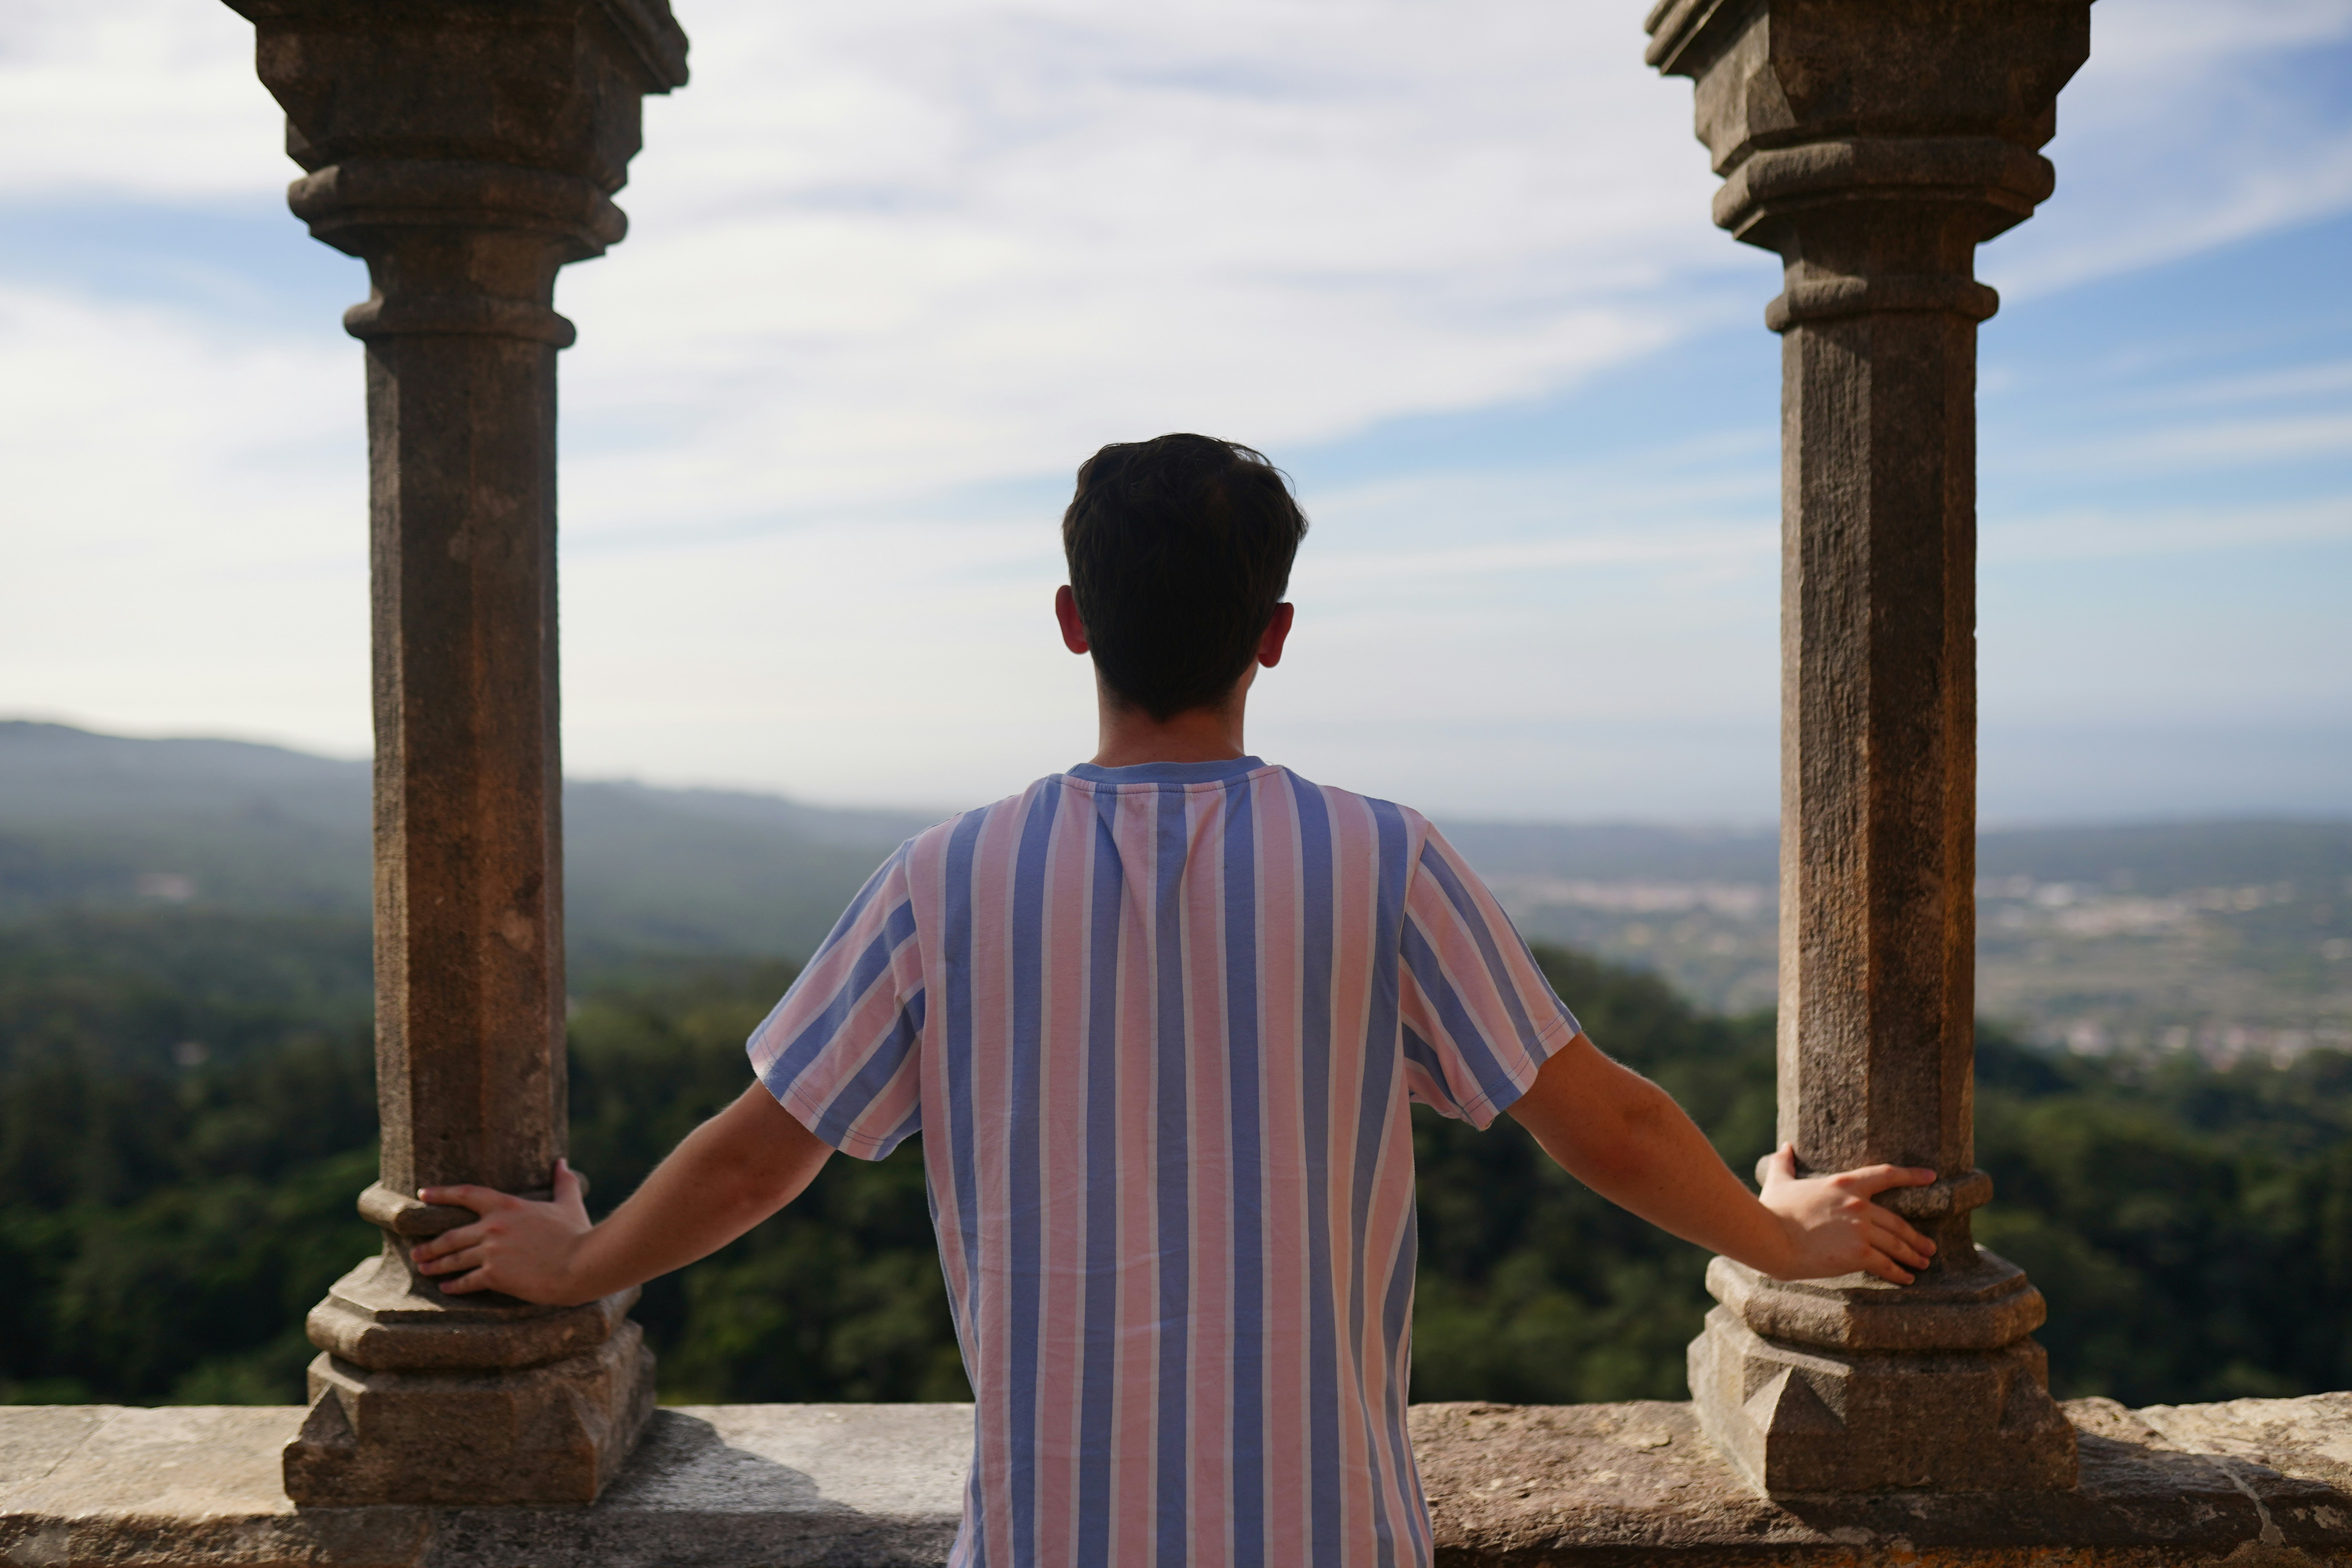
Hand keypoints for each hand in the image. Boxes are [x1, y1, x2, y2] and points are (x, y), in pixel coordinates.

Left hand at [412, 1158, 596, 1304]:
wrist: (579, 1264)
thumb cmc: (577, 1233)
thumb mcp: (569, 1203)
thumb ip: (563, 1182)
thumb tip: (562, 1162)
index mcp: (507, 1206)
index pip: (466, 1195)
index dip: (442, 1194)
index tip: (423, 1194)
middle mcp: (493, 1227)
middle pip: (451, 1235)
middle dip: (430, 1245)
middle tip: (415, 1251)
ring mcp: (492, 1252)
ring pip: (454, 1258)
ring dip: (436, 1264)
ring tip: (423, 1268)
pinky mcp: (495, 1275)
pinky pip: (467, 1281)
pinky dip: (454, 1285)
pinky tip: (446, 1288)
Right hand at [1755, 1144, 1938, 1283]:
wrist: (1771, 1238)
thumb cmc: (1773, 1210)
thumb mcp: (1778, 1181)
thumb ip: (1784, 1163)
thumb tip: (1785, 1146)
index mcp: (1844, 1183)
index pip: (1885, 1175)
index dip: (1912, 1175)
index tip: (1931, 1177)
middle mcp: (1858, 1204)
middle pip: (1897, 1221)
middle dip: (1916, 1236)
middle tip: (1928, 1247)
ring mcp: (1860, 1229)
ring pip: (1896, 1244)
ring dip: (1913, 1255)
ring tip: (1923, 1263)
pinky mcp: (1858, 1253)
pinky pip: (1886, 1264)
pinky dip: (1898, 1273)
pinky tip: (1906, 1279)